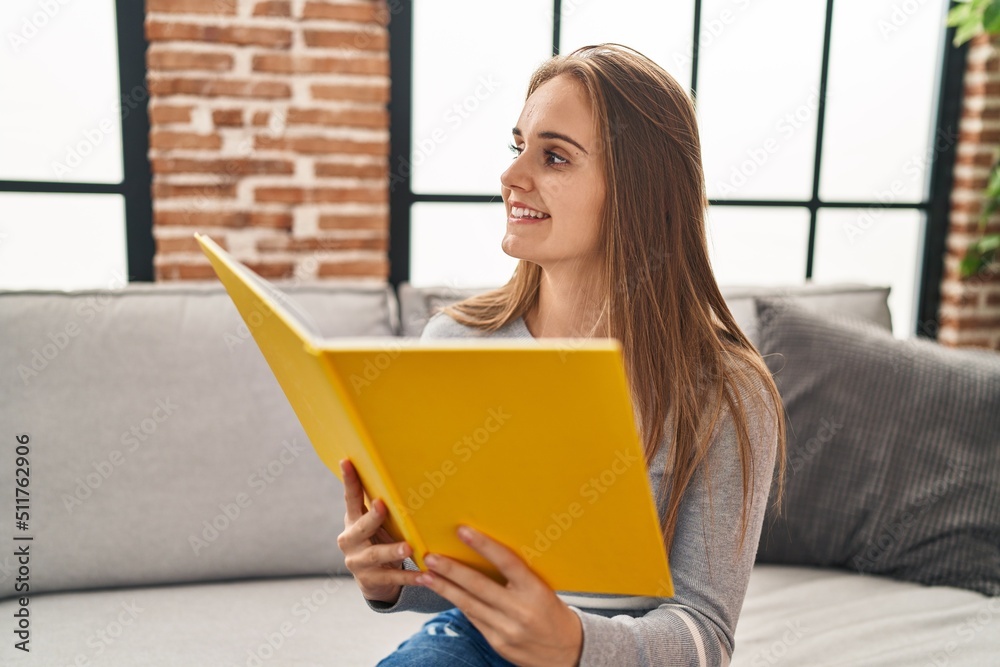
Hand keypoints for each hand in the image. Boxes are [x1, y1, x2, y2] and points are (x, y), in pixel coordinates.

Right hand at [336, 458, 422, 603]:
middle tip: (382, 505)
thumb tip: (403, 473)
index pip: (350, 498)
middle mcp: (350, 541)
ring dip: (392, 550)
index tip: (346, 461)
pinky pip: (392, 578)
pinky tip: (424, 576)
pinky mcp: (371, 580)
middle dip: (372, 517)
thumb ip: (381, 507)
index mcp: (352, 521)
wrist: (373, 580)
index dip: (349, 480)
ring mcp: (358, 562)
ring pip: (376, 555)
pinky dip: (409, 577)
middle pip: (360, 527)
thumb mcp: (375, 524)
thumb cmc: (379, 541)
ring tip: (408, 547)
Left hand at [415, 525, 582, 666]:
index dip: (483, 545)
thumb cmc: (552, 612)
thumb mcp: (541, 589)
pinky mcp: (497, 642)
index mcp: (535, 590)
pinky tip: (444, 592)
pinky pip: (473, 618)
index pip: (506, 562)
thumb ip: (517, 576)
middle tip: (431, 557)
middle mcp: (519, 610)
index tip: (462, 531)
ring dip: (444, 588)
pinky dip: (458, 604)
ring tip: (426, 575)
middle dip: (451, 570)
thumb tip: (486, 553)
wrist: (567, 651)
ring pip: (468, 604)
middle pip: (478, 586)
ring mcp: (506, 628)